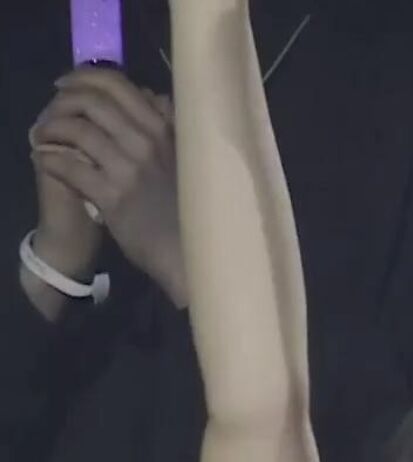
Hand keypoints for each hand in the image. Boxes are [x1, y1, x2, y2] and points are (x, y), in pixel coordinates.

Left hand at [29, 67, 185, 307]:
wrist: (188, 252)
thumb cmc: (189, 207)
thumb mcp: (186, 158)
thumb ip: (170, 125)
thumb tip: (154, 96)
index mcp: (164, 128)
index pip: (118, 84)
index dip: (84, 77)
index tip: (69, 85)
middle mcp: (147, 141)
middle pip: (92, 102)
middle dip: (63, 101)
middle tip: (52, 110)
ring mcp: (130, 169)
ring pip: (78, 130)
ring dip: (51, 129)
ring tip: (44, 136)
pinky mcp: (113, 197)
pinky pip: (70, 167)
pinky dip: (49, 159)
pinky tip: (43, 160)